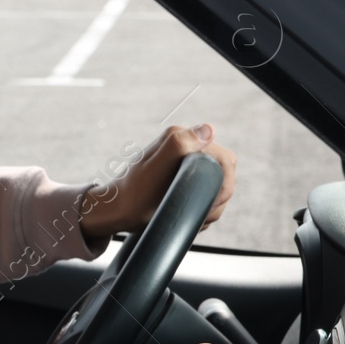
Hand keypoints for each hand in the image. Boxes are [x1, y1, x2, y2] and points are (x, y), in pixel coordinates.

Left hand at [80, 124, 236, 239]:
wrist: (119, 211)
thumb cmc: (134, 194)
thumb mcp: (154, 169)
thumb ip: (178, 144)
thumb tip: (208, 129)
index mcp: (182, 137)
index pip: (224, 159)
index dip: (223, 183)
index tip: (211, 203)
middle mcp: (187, 146)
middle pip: (223, 175)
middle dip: (216, 198)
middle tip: (200, 213)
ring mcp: (188, 163)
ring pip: (218, 188)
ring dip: (210, 207)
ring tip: (189, 214)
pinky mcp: (187, 178)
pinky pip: (208, 195)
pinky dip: (203, 209)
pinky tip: (187, 214)